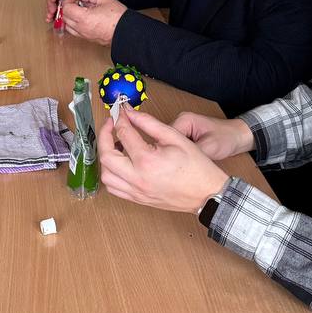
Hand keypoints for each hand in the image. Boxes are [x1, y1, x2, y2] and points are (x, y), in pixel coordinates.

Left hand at [59, 0, 124, 43]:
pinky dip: (74, 24)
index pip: (66, 8)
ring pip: (68, 26)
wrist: (126, 31)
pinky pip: (74, 32)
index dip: (68, 0)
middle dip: (68, 7)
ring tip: (79, 10)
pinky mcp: (88, 39)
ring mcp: (84, 35)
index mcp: (84, 18)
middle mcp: (81, 28)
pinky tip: (83, 18)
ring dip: (70, 17)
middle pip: (65, 17)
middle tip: (76, 2)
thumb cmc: (118, 17)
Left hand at [96, 106, 229, 212]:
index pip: (124, 134)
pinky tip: (120, 164)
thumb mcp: (175, 137)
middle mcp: (137, 179)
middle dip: (104, 136)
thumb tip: (131, 113)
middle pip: (106, 156)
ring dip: (106, 158)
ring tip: (116, 146)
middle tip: (111, 125)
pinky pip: (114, 188)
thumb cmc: (196, 167)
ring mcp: (136, 192)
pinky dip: (111, 174)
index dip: (120, 119)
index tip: (122, 112)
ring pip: (106, 175)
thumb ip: (149, 123)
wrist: (207, 194)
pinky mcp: (138, 199)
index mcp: (147, 161)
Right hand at [171, 112, 254, 159]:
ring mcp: (182, 130)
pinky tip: (185, 164)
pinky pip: (177, 148)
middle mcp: (180, 123)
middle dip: (170, 155)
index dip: (167, 152)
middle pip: (165, 142)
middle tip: (178, 167)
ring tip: (183, 166)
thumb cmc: (227, 137)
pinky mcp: (185, 137)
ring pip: (170, 146)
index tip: (172, 164)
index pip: (165, 137)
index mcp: (184, 120)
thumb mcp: (210, 147)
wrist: (237, 136)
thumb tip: (178, 162)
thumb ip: (193, 153)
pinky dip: (180, 156)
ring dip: (175, 156)